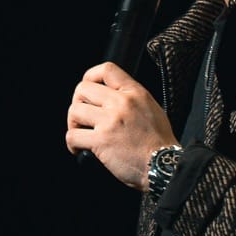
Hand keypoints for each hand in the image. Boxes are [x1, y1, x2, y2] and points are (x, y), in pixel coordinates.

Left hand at [66, 62, 178, 189]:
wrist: (163, 165)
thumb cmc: (160, 143)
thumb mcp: (152, 109)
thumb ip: (131, 99)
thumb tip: (110, 99)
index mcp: (135, 93)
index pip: (106, 70)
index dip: (90, 77)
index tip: (88, 92)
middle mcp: (121, 103)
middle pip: (83, 89)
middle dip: (78, 103)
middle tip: (82, 117)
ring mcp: (110, 121)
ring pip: (74, 111)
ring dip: (73, 124)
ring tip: (81, 133)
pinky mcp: (101, 140)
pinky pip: (73, 135)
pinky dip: (72, 144)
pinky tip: (79, 150)